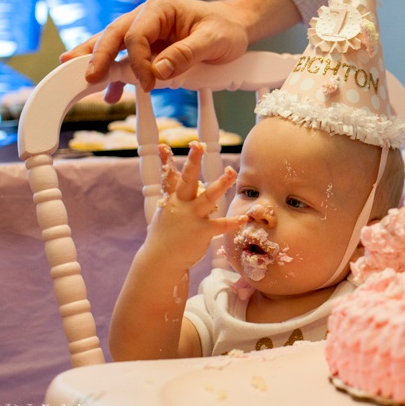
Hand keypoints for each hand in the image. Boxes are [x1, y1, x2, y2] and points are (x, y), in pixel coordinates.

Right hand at [61, 0, 249, 100]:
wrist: (234, 26)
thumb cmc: (226, 29)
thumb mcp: (213, 41)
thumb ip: (186, 53)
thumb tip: (158, 71)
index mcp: (160, 10)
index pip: (136, 35)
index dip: (137, 62)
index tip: (148, 85)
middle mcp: (147, 17)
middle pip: (114, 35)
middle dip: (98, 56)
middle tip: (86, 76)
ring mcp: (145, 32)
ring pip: (113, 45)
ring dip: (97, 62)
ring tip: (81, 79)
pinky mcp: (149, 47)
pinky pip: (126, 59)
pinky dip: (116, 75)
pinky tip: (110, 94)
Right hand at [142, 142, 246, 269]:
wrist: (160, 260)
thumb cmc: (165, 234)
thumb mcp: (166, 212)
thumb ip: (177, 197)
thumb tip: (188, 182)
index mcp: (171, 200)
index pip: (169, 177)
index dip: (167, 161)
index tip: (165, 145)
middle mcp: (180, 205)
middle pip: (187, 180)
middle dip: (193, 162)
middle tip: (198, 146)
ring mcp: (191, 218)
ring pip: (207, 197)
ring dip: (221, 184)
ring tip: (231, 172)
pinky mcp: (202, 232)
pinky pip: (220, 225)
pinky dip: (233, 221)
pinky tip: (244, 217)